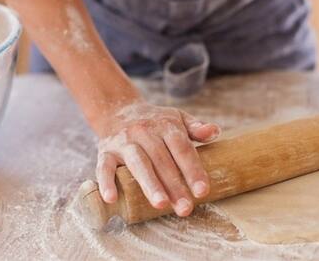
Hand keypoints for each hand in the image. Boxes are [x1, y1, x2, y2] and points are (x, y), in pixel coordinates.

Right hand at [95, 101, 219, 216]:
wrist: (117, 110)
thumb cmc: (154, 121)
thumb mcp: (177, 118)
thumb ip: (196, 128)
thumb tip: (214, 131)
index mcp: (165, 125)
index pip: (182, 148)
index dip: (192, 170)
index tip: (202, 191)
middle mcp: (144, 132)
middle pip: (162, 160)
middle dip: (174, 185)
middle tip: (185, 208)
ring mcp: (124, 142)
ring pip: (138, 164)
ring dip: (150, 184)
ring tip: (161, 204)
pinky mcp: (106, 151)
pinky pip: (104, 167)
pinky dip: (107, 182)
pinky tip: (112, 198)